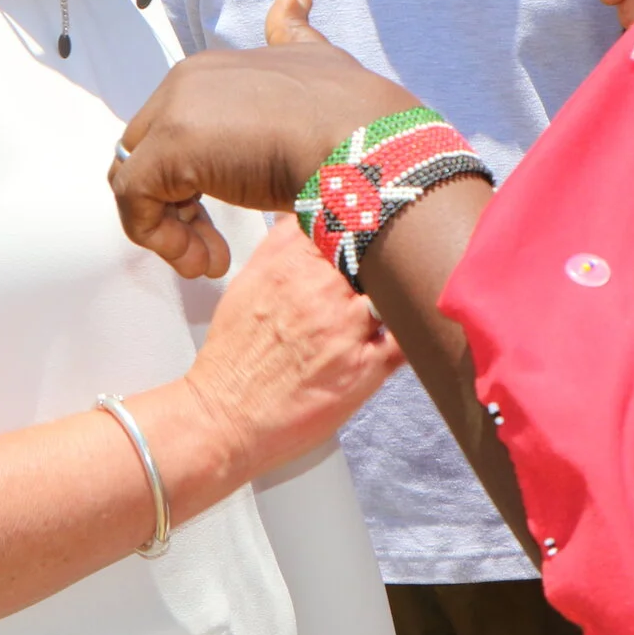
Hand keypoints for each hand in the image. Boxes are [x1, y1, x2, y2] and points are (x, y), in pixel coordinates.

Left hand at [112, 0, 419, 277]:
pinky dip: (161, 239)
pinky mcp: (168, 150)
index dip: (193, 177)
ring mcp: (173, 113)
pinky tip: (210, 260)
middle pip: (150, 157)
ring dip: (171, 230)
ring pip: (138, 181)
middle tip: (215, 246)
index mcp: (210, 69)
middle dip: (178, 207)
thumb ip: (296, 35)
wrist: (363, 138)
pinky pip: (135, 203)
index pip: (175, 128)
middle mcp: (184, 82)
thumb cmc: (351, 115)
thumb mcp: (319, 60)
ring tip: (211, 261)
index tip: (224, 211)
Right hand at [182, 224, 403, 475]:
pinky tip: (399, 332)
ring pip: (395, 289)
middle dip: (379, 260)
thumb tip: (305, 217)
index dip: (360, 226)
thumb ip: (280, 245)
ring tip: (387, 304)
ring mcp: (348, 329)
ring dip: (395, 294)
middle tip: (374, 274)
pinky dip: (410, 330)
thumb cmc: (233, 357)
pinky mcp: (367, 368)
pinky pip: (408, 336)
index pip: (346, 221)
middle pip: (376, 251)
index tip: (365, 233)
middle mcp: (322, 290)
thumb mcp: (246, 283)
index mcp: (292, 264)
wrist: (223, 417)